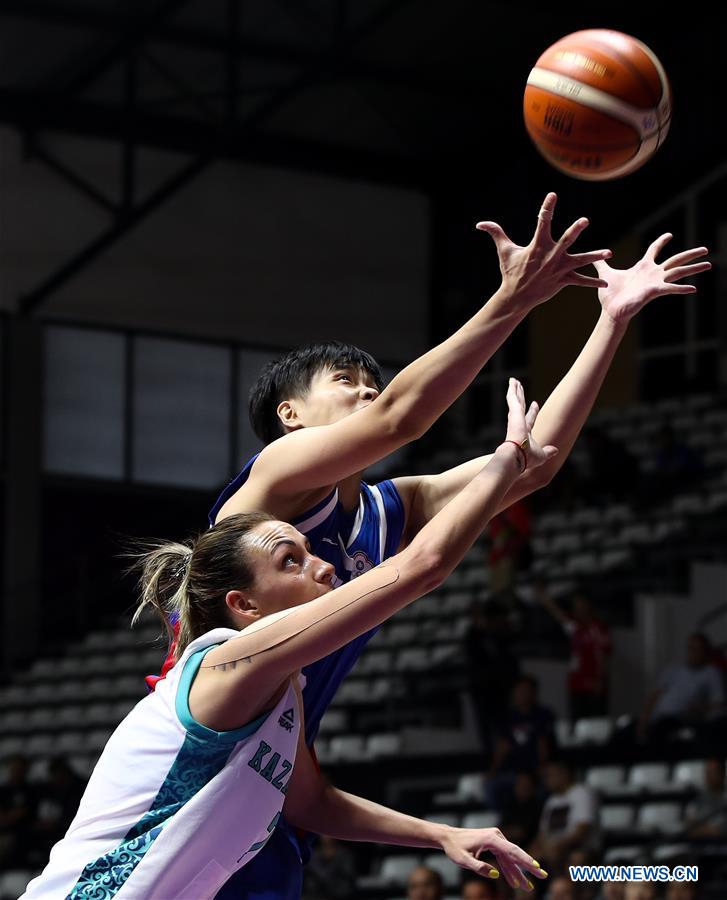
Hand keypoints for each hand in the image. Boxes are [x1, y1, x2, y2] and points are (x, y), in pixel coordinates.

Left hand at [440, 825, 547, 890]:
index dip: (525, 861)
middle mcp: (496, 836)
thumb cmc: (454, 848)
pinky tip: (514, 881)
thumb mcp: (463, 860)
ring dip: (518, 872)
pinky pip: (504, 857)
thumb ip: (479, 867)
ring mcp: (495, 838)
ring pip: (510, 858)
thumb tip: (496, 874)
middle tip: (542, 876)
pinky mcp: (493, 842)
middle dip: (528, 867)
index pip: (512, 851)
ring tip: (528, 887)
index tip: (537, 868)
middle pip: (515, 854)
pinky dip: (509, 869)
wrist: (447, 837)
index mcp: (491, 839)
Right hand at [476, 192, 611, 308]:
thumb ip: (495, 233)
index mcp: (537, 245)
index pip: (543, 222)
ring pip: (580, 260)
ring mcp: (558, 269)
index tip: (553, 195)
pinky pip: (580, 281)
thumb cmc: (511, 271)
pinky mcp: (563, 280)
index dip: (547, 207)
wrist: (516, 297)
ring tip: (608, 253)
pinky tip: (605, 284)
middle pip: (565, 240)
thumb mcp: (503, 251)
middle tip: (584, 220)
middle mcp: (550, 255)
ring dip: (594, 256)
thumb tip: (480, 223)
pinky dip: (592, 282)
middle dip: (575, 230)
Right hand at [502, 378, 557, 470]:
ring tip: (514, 380)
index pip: (529, 418)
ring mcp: (515, 417)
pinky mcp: (514, 412)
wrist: (516, 457)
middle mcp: (518, 423)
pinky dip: (512, 389)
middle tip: (520, 388)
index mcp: (525, 432)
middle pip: (520, 406)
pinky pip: (512, 398)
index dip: (533, 411)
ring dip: (515, 390)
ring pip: (515, 400)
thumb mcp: (542, 455)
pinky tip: (512, 381)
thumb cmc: (527, 458)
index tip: (535, 403)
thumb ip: (548, 451)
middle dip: (520, 397)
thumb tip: (555, 450)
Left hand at [595, 234, 710, 324]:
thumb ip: (600, 264)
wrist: (610, 311)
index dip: (661, 242)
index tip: (669, 234)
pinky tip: (693, 288)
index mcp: (642, 267)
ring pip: (678, 271)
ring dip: (694, 268)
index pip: (654, 250)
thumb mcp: (605, 274)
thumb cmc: (610, 295)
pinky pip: (670, 289)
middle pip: (675, 259)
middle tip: (706, 249)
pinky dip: (681, 289)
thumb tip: (593, 256)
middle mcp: (652, 273)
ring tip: (710, 264)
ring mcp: (655, 282)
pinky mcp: (654, 291)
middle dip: (690, 254)